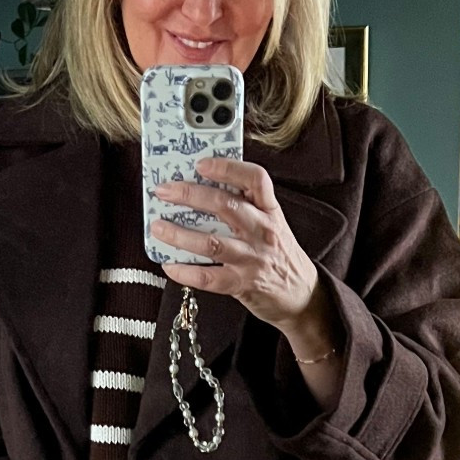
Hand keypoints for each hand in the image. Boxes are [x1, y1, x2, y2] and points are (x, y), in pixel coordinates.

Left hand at [151, 158, 344, 406]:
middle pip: (225, 205)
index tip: (202, 164)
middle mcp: (263, 231)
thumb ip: (246, 208)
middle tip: (164, 191)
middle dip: (190, 195)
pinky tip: (169, 264)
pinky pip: (208, 277)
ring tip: (158, 227)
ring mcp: (252, 258)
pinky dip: (185, 271)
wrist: (301, 295)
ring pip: (211, 242)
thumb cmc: (279, 256)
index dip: (228, 167)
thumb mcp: (272, 225)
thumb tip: (201, 191)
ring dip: (180, 234)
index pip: (256, 179)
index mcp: (270, 211)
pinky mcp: (242, 284)